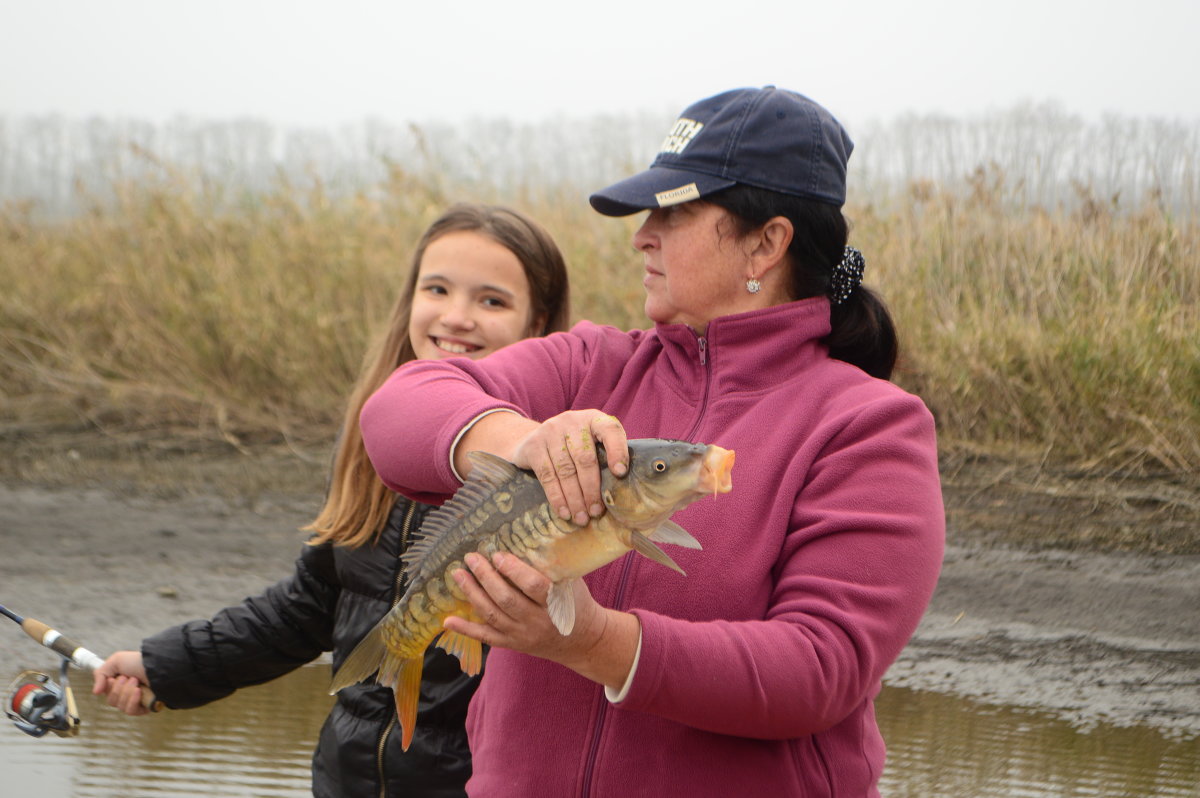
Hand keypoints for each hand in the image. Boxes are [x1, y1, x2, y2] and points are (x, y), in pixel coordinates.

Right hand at [92, 650, 152, 715]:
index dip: (107, 687)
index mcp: (120, 684)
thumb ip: (100, 674)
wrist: (157, 665)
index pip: (106, 693)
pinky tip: (138, 692)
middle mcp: (127, 693)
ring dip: (126, 692)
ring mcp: (136, 701)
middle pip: (111, 701)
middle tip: (127, 677)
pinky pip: (131, 711)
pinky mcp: (144, 708)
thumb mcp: (115, 661)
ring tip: (136, 681)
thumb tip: (95, 692)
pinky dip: (132, 701)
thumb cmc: (138, 662)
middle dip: (118, 688)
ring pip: (120, 706)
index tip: (112, 679)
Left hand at [444, 552, 638, 689]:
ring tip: (458, 574)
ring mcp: (522, 635)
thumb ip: (551, 567)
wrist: (582, 640)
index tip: (498, 555)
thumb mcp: (571, 583)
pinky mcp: (512, 644)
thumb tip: (524, 537)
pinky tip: (448, 620)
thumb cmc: (576, 604)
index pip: (533, 586)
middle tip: (471, 558)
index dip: (513, 570)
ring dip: (472, 593)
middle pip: (506, 599)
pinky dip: (466, 629)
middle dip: (485, 577)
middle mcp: (537, 622)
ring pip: (492, 614)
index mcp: (555, 604)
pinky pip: (486, 636)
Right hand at [509, 410, 627, 526]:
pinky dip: (557, 497)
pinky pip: (547, 475)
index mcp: (593, 419)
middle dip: (592, 489)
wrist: (534, 438)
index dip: (617, 451)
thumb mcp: (592, 443)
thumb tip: (622, 489)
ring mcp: (550, 431)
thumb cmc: (573, 447)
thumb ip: (607, 456)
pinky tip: (564, 512)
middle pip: (585, 458)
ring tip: (582, 518)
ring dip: (575, 499)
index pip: (610, 430)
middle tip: (596, 512)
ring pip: (565, 470)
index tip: (620, 474)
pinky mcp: (534, 446)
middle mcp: (572, 421)